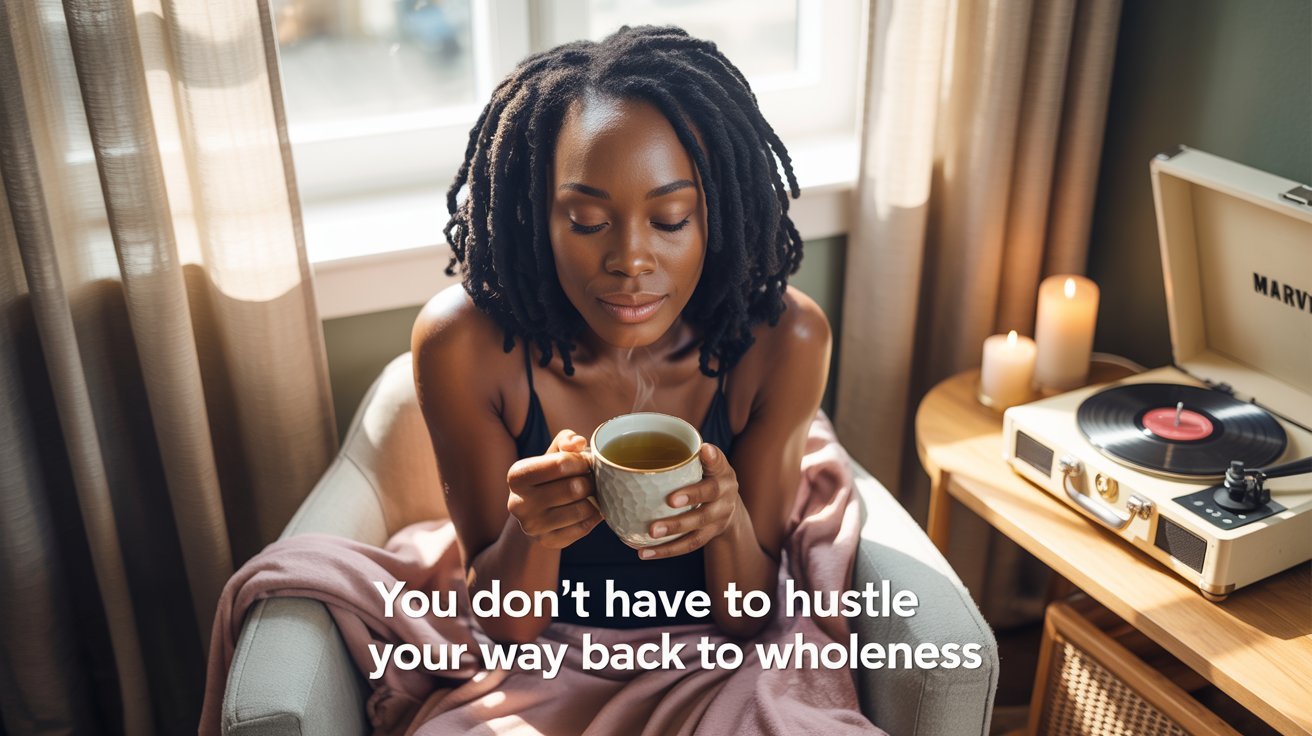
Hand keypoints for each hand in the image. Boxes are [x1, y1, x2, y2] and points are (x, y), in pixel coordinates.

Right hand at [506, 429, 602, 548]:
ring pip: (582, 509)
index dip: (582, 461)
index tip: (586, 462)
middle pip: (574, 488)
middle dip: (591, 481)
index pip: (562, 464)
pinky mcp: (547, 542)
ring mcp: (532, 526)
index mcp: (517, 475)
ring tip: (591, 494)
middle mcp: (519, 503)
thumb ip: (565, 441)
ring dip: (594, 500)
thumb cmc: (547, 477)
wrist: (534, 513)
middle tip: (592, 479)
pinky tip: (589, 510)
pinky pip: (584, 528)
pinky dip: (593, 517)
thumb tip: (579, 442)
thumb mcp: (552, 454)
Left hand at [639, 443, 740, 558]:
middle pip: (709, 497)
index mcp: (721, 471)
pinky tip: (643, 552)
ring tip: (651, 533)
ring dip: (674, 532)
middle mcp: (725, 494)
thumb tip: (644, 433)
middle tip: (668, 501)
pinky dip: (665, 551)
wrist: (727, 505)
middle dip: (690, 498)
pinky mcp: (709, 537)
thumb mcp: (703, 460)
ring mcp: (718, 519)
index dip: (713, 458)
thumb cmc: (703, 475)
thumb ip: (682, 451)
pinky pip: (688, 546)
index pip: (719, 462)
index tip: (704, 450)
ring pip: (698, 528)